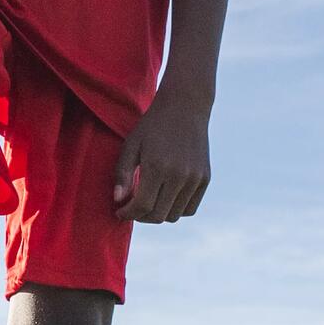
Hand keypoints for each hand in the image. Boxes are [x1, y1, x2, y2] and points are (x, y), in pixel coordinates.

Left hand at [112, 86, 210, 222]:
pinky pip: (189, 209)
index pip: (142, 206)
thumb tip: (118, 201)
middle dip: (140, 217)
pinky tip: (164, 199)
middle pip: (158, 215)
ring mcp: (195, 178)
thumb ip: (122, 174)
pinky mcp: (205, 179)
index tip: (119, 212)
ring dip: (158, 215)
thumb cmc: (152, 126)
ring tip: (147, 203)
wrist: (185, 107)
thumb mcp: (131, 145)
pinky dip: (175, 210)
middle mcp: (179, 175)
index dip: (128, 213)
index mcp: (157, 167)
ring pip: (174, 215)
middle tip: (131, 209)